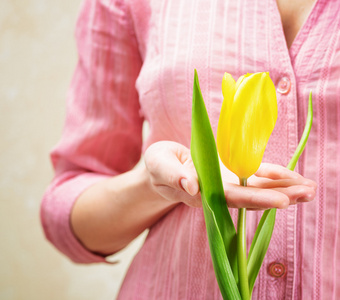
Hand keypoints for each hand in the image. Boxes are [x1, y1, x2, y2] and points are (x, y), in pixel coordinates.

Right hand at [144, 141, 316, 209]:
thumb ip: (173, 175)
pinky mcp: (231, 174)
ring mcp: (227, 184)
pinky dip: (274, 176)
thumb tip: (191, 186)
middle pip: (253, 198)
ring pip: (258, 189)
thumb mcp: (159, 166)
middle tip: (310, 193)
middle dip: (281, 196)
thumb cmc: (158, 166)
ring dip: (284, 188)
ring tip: (310, 188)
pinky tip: (293, 176)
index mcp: (202, 193)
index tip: (283, 201)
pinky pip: (254, 175)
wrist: (164, 169)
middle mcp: (219, 193)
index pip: (233, 198)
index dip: (257, 199)